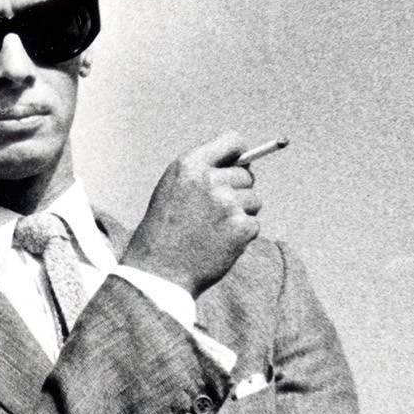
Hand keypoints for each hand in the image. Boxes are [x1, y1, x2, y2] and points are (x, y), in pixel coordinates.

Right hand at [121, 133, 260, 297]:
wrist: (158, 271)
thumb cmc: (164, 231)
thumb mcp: (173, 189)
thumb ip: (203, 172)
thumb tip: (245, 164)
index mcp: (190, 165)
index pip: (233, 141)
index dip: (241, 154)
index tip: (240, 165)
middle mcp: (209, 180)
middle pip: (247, 175)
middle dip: (238, 192)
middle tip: (215, 213)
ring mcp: (227, 203)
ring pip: (254, 201)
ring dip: (241, 215)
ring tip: (213, 230)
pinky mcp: (240, 226)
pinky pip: (254, 225)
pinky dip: (242, 236)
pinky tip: (218, 244)